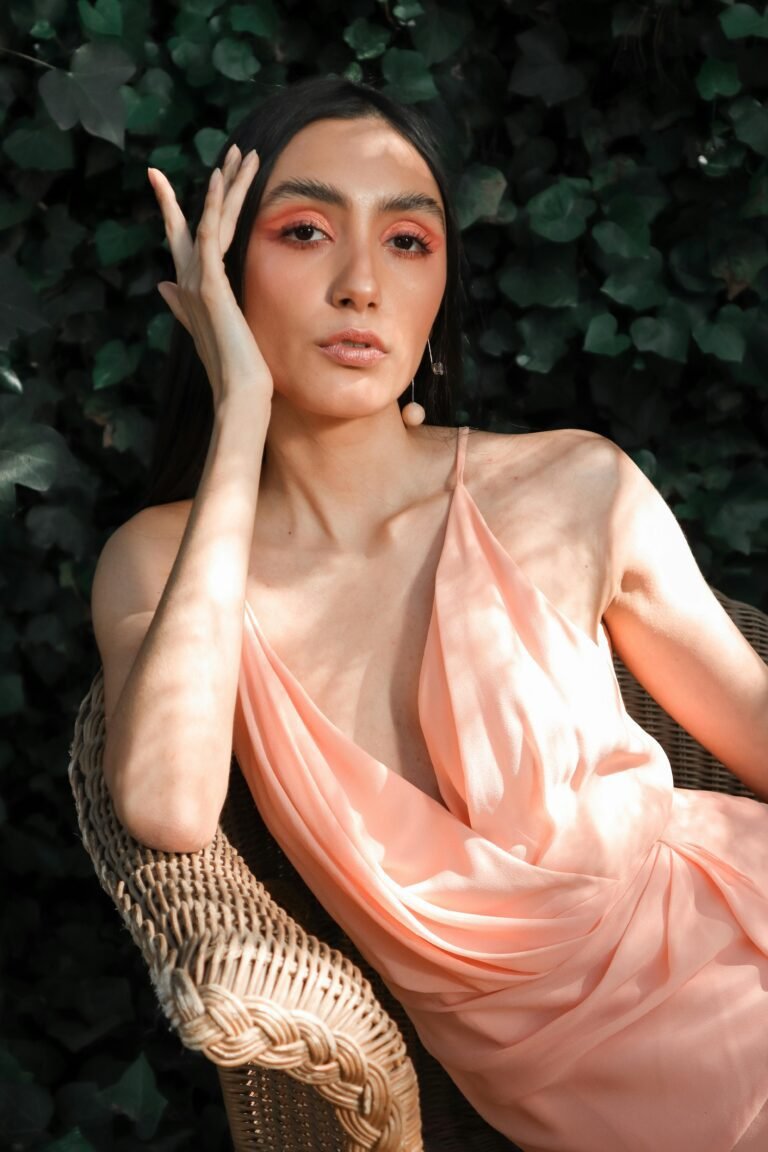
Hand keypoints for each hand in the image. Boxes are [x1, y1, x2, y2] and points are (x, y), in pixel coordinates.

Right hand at [148, 144, 272, 410]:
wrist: (239, 392)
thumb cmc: (233, 370)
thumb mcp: (210, 330)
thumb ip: (184, 306)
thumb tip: (162, 287)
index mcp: (191, 289)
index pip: (185, 237)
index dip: (177, 204)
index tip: (166, 175)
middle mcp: (189, 280)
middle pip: (199, 219)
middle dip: (216, 184)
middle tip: (232, 151)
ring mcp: (196, 281)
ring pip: (210, 220)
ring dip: (227, 184)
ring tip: (244, 153)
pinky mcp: (209, 285)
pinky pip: (211, 235)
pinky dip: (214, 207)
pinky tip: (221, 181)